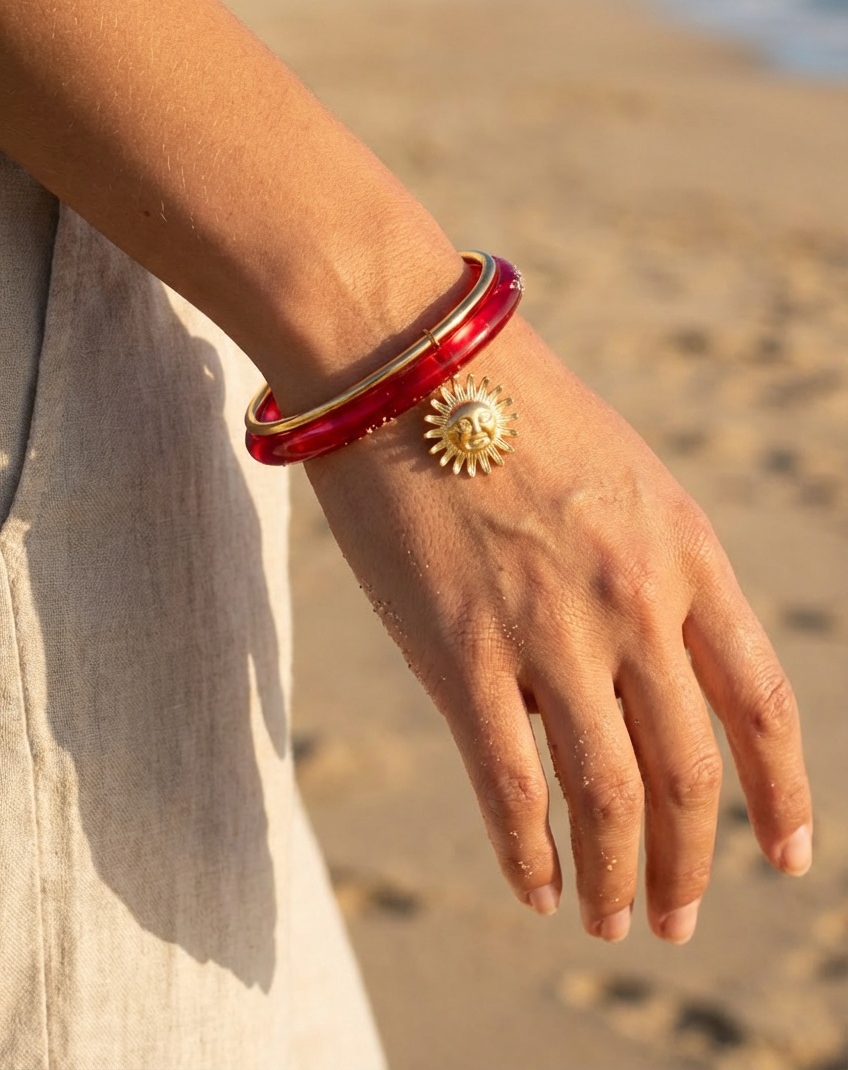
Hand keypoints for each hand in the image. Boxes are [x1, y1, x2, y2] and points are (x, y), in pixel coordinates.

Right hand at [305, 315, 811, 943]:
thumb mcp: (622, 477)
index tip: (787, 855)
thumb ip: (649, 570)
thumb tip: (642, 670)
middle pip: (688, 772)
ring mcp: (549, 632)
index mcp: (685, 553)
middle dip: (690, 862)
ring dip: (618, 877)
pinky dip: (530, 853)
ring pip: (608, 796)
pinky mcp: (460, 653)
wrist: (411, 362)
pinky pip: (511, 784)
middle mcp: (634, 603)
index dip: (783, 793)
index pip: (760, 702)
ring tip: (613, 921)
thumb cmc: (512, 409)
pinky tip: (538, 889)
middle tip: (678, 914)